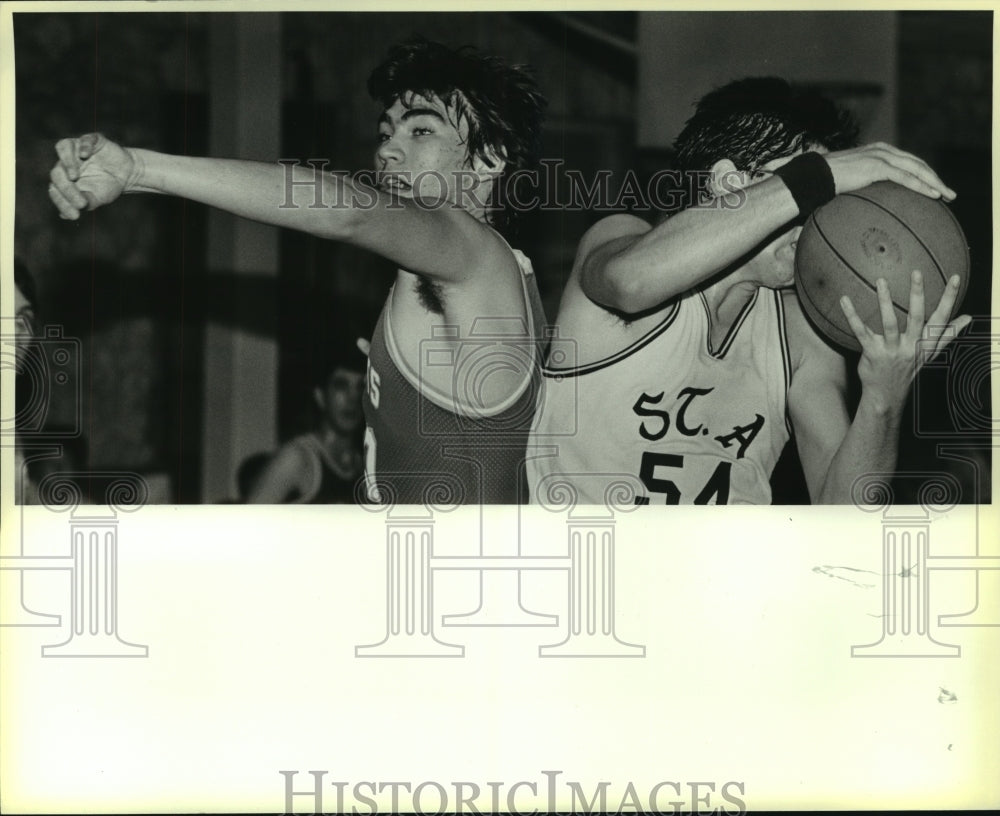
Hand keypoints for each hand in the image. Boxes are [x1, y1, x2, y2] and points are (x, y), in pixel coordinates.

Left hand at [48, 133, 135, 219]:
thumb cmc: (108, 187)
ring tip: (73, 177)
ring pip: (62, 148)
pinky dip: (83, 146)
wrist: (127, 174)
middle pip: (56, 170)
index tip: (75, 214)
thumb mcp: (96, 199)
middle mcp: (67, 162)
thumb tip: (64, 214)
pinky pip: (84, 140)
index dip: (61, 201)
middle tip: (79, 202)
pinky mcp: (92, 140)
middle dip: (64, 187)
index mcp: (64, 177)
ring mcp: (78, 149)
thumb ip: (82, 204)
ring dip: (66, 162)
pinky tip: (85, 155)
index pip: (55, 187)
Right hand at [826, 142, 955, 200]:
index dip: (924, 174)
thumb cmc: (826, 181)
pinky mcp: (877, 167)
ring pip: (916, 169)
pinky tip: (933, 194)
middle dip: (935, 178)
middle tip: (949, 193)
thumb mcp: (849, 179)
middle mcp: (883, 150)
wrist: (814, 175)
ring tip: (947, 196)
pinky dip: (921, 186)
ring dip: (935, 182)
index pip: (908, 161)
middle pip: (917, 164)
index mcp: (878, 151)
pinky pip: (905, 177)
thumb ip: (862, 184)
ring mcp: (881, 157)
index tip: (935, 186)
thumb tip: (866, 202)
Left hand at [839, 270, 970, 411]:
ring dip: (885, 301)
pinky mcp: (872, 353)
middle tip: (917, 272)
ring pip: (889, 322)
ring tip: (882, 281)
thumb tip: (968, 318)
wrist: (887, 395)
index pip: (941, 318)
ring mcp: (891, 350)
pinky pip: (860, 331)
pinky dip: (852, 315)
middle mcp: (910, 346)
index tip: (956, 278)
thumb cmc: (908, 368)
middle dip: (917, 295)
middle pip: (916, 317)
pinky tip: (845, 299)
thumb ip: (947, 334)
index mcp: (926, 344)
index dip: (949, 298)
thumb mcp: (930, 354)